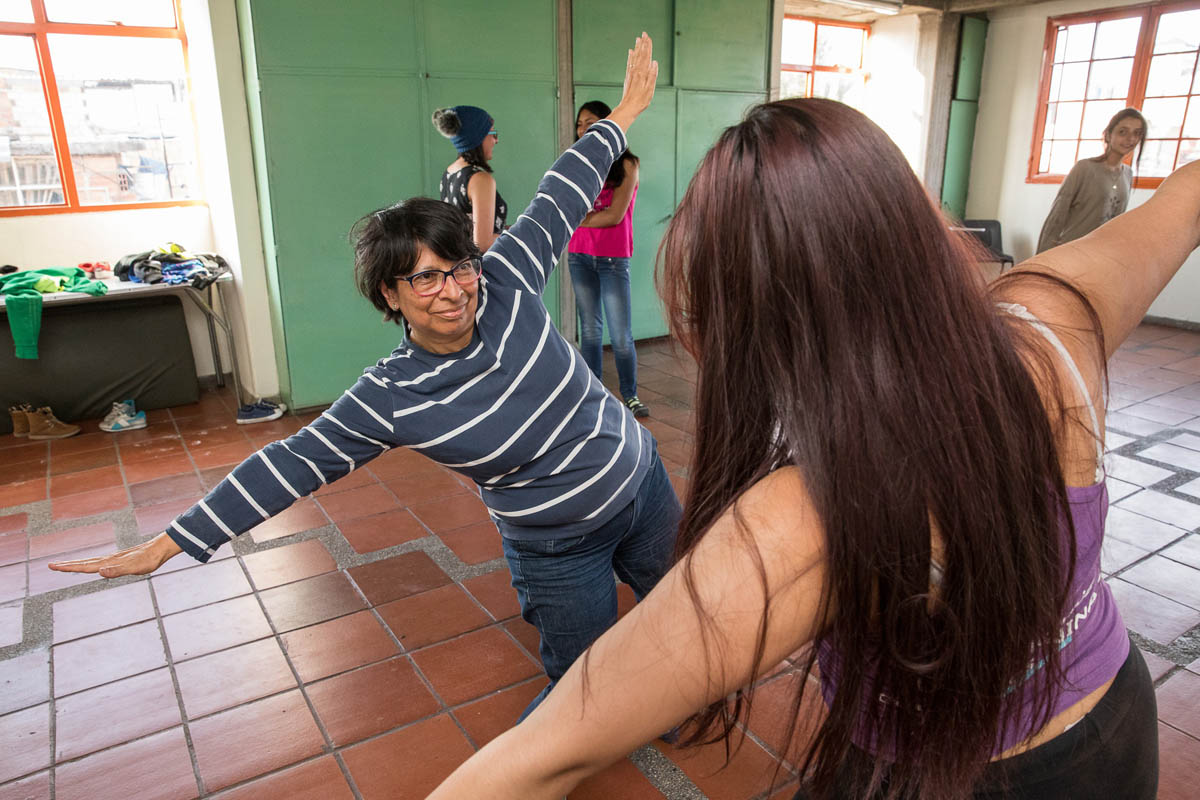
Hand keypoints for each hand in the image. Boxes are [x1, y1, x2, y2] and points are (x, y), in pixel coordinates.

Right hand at [48, 532, 183, 577]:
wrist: (159, 550)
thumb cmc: (148, 560)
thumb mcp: (134, 568)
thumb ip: (117, 571)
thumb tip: (100, 572)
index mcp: (108, 563)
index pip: (84, 566)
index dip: (69, 567)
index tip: (53, 566)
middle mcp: (108, 560)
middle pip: (83, 562)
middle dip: (67, 565)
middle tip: (51, 565)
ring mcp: (113, 559)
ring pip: (90, 562)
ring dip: (76, 564)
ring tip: (65, 565)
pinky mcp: (119, 560)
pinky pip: (99, 562)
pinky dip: (89, 564)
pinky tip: (90, 566)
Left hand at [608, 33, 657, 131]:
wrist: (628, 108)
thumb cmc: (641, 101)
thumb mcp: (650, 89)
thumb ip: (652, 75)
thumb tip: (654, 62)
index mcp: (643, 73)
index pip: (646, 56)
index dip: (648, 46)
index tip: (648, 37)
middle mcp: (636, 71)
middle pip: (640, 54)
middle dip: (643, 44)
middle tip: (644, 34)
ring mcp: (631, 73)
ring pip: (635, 57)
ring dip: (637, 48)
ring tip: (638, 39)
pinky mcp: (628, 77)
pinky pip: (629, 63)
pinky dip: (630, 56)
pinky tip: (630, 52)